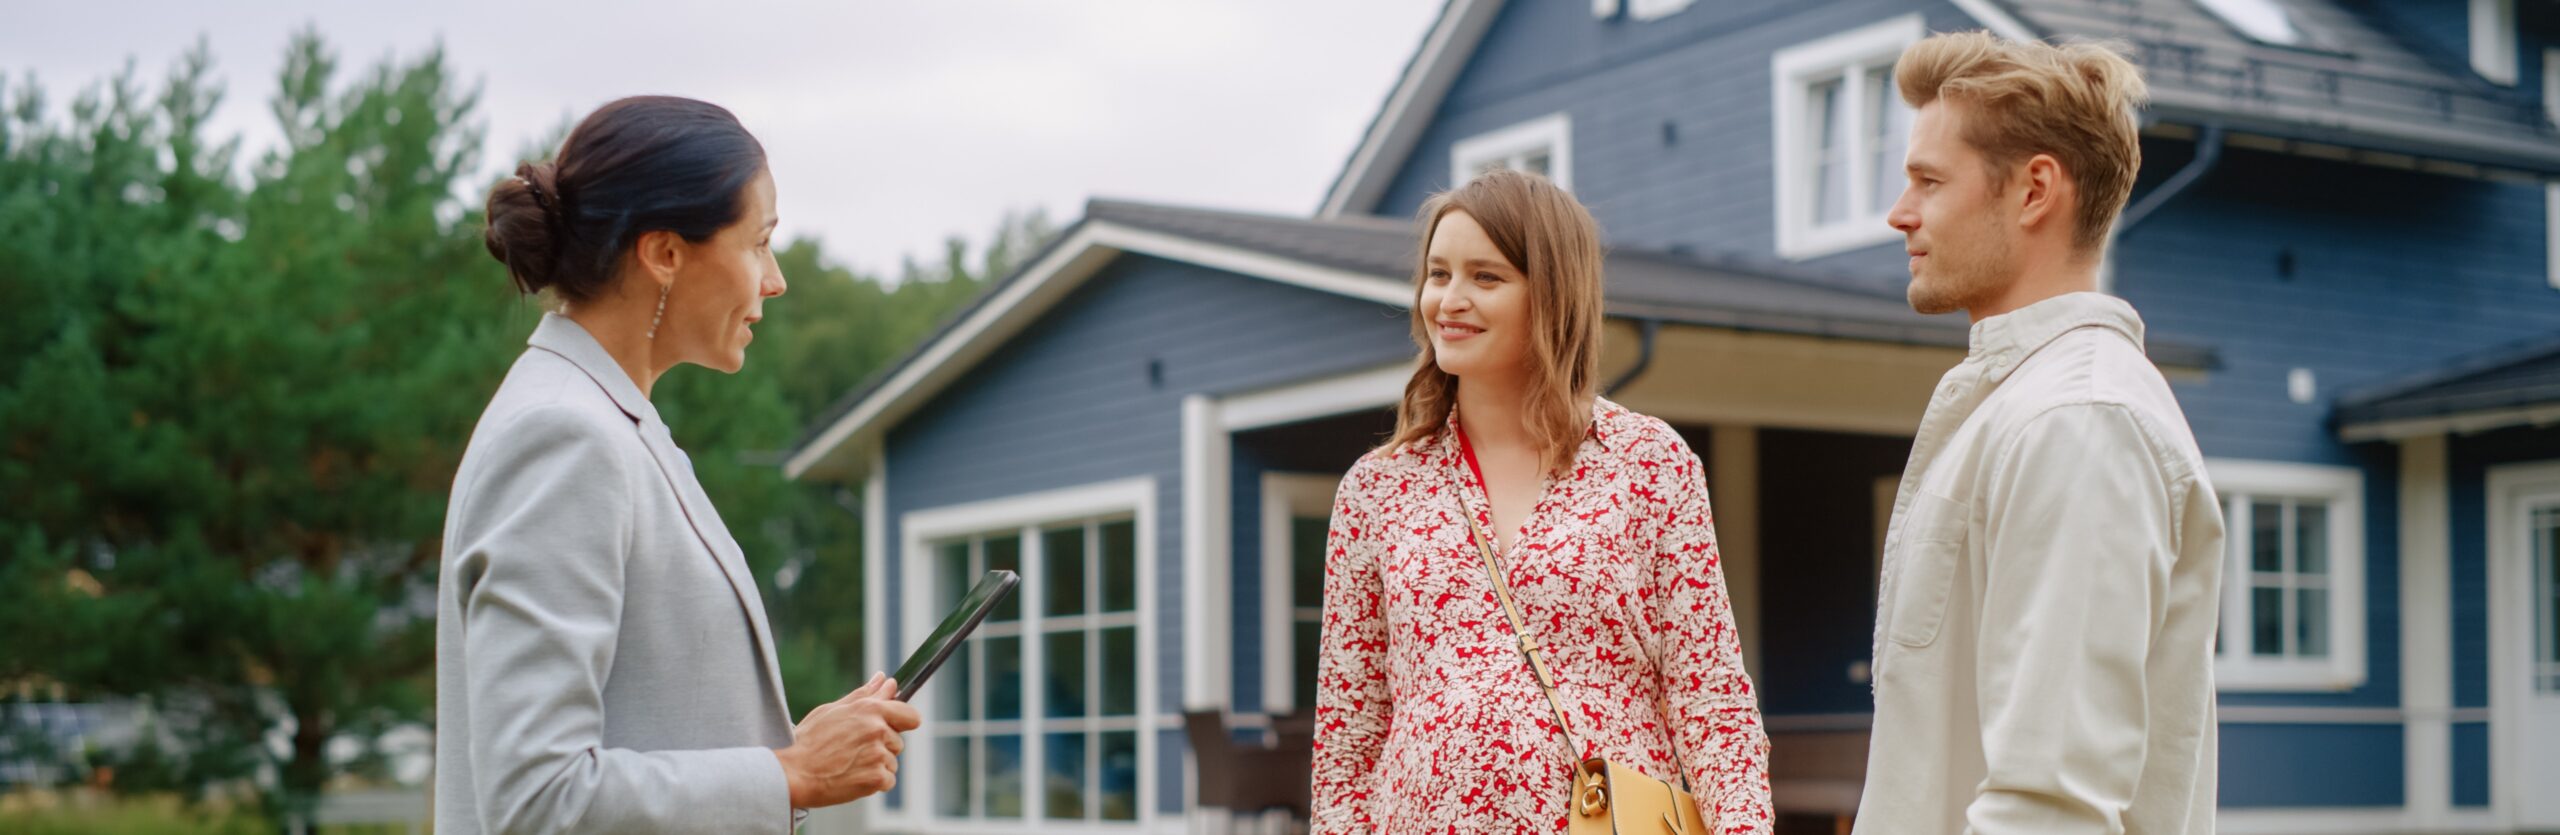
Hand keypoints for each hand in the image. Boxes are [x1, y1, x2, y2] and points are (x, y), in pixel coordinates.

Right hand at [774, 672, 922, 808]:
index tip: (892, 728)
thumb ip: (864, 695)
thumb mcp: (833, 710)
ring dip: (877, 765)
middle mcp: (877, 730)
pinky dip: (874, 782)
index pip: (909, 716)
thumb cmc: (809, 741)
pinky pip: (888, 780)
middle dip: (881, 746)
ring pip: (891, 761)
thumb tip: (885, 679)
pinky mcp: (877, 778)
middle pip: (898, 741)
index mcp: (869, 709)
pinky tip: (852, 777)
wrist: (793, 773)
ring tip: (848, 763)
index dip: (902, 723)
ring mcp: (878, 755)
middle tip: (852, 750)